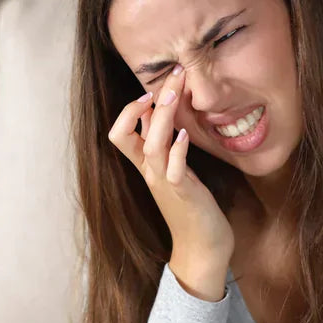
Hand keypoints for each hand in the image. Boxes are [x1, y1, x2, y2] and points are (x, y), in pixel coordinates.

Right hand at [107, 64, 235, 269]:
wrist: (202, 248)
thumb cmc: (191, 208)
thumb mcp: (175, 171)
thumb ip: (165, 146)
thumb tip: (160, 116)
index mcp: (146, 166)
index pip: (119, 133)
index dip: (127, 110)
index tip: (150, 91)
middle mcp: (150, 172)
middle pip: (128, 133)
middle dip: (146, 102)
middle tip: (172, 74)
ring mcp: (165, 183)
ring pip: (151, 146)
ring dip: (162, 118)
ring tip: (173, 95)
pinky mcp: (184, 194)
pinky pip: (174, 170)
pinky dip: (178, 150)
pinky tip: (186, 134)